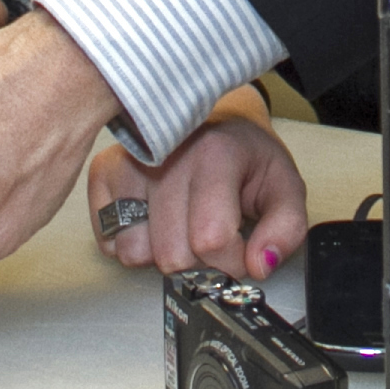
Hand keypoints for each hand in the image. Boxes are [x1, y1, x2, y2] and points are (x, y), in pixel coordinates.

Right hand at [87, 98, 309, 279]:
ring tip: (182, 224)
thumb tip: (259, 265)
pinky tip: (156, 220)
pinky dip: (132, 242)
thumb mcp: (284, 187)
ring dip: (161, 254)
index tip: (241, 248)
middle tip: (212, 234)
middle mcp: (166, 153)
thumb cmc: (245, 158)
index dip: (232, 262)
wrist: (214, 123)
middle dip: (198, 262)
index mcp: (216, 153)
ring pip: (135, 252)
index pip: (212, 240)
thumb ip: (286, 229)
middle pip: (172, 255)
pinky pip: (109, 243)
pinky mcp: (103, 173)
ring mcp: (128, 162)